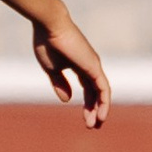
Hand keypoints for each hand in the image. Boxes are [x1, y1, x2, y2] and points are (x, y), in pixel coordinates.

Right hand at [32, 10, 110, 129]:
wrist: (50, 25)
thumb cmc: (47, 43)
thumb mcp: (51, 69)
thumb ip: (59, 84)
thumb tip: (67, 100)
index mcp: (78, 65)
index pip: (87, 88)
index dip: (87, 103)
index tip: (85, 119)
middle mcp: (89, 65)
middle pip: (96, 92)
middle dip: (94, 109)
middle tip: (92, 126)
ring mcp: (93, 65)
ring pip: (101, 92)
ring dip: (99, 109)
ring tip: (95, 124)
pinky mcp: (94, 66)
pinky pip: (103, 88)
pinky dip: (104, 102)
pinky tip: (102, 115)